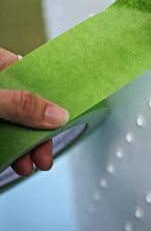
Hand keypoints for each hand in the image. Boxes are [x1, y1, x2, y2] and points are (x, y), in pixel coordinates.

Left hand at [0, 47, 68, 175]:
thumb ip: (21, 104)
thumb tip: (59, 114)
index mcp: (1, 65)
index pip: (35, 79)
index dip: (51, 100)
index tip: (64, 119)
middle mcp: (0, 85)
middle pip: (27, 107)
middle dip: (37, 133)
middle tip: (44, 156)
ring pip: (14, 123)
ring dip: (22, 146)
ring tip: (27, 165)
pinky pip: (2, 133)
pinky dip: (7, 149)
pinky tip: (11, 161)